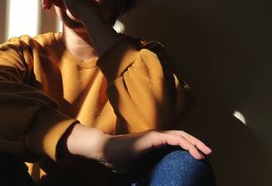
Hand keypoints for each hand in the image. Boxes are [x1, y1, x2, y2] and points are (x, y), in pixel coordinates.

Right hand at [64, 124, 211, 171]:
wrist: (106, 151)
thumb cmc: (120, 159)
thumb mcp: (138, 167)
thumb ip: (148, 169)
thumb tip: (154, 180)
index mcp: (155, 142)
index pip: (176, 141)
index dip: (189, 146)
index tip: (200, 156)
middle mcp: (157, 136)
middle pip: (182, 136)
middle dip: (197, 143)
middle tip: (208, 152)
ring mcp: (155, 135)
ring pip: (180, 135)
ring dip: (195, 143)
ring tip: (206, 152)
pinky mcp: (153, 137)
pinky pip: (174, 138)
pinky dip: (186, 144)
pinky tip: (194, 152)